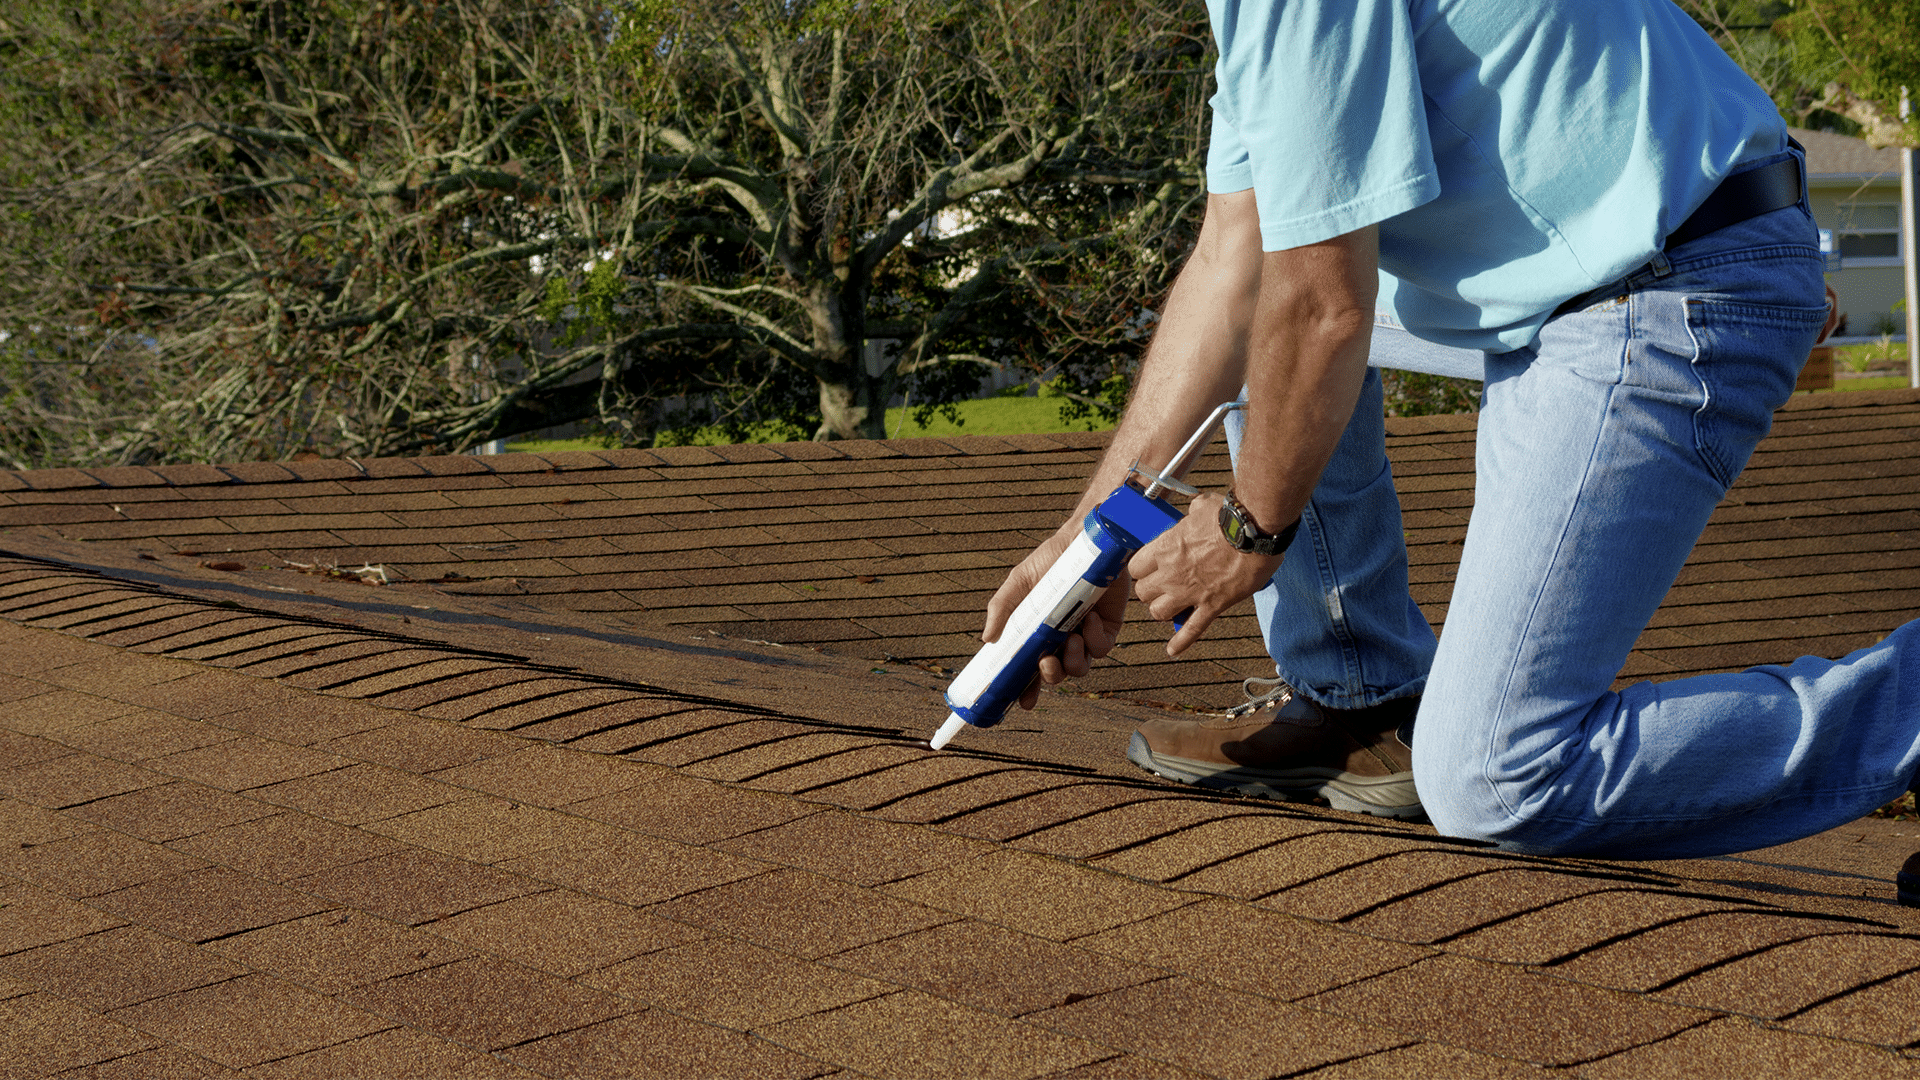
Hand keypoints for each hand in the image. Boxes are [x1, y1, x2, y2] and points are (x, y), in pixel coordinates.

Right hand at [982, 523, 1129, 709]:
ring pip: (1080, 667)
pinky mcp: (1109, 627)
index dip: (1027, 688)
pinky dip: (1094, 640)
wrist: (1085, 541)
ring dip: (1073, 662)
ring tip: (1070, 639)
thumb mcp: (1019, 582)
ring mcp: (1085, 633)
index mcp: (1038, 632)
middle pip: (1056, 673)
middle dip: (1050, 676)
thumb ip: (1001, 609)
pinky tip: (1089, 621)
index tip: (1023, 702)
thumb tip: (986, 640)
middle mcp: (1062, 636)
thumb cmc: (1051, 559)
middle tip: (1046, 663)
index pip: (1030, 667)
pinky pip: (1101, 648)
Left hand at [1130, 493, 1284, 655]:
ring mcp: (1191, 592)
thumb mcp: (1204, 505)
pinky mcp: (1212, 606)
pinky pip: (1192, 630)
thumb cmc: (1231, 516)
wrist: (1256, 532)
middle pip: (1144, 593)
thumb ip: (1193, 512)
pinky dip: (1182, 642)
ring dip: (1163, 611)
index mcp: (1165, 548)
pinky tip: (1173, 650)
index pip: (1135, 567)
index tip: (1150, 568)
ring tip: (1171, 606)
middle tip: (1161, 587)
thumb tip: (1197, 508)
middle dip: (1150, 591)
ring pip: (1159, 613)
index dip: (1142, 569)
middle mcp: (1171, 574)